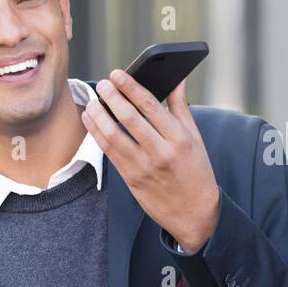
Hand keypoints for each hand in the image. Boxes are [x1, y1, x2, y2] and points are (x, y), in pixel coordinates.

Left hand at [83, 72, 220, 249]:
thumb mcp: (195, 138)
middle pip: (129, 119)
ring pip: (113, 136)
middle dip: (112, 97)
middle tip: (102, 83)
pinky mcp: (131, 179)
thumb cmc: (196, 171)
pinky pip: (109, 153)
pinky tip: (92, 122)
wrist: (193, 212)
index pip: (150, 106)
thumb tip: (177, 80)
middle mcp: (160, 152)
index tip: (117, 74)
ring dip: (98, 116)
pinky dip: (97, 134)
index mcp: (179, 138)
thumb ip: (181, 108)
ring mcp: (144, 167)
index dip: (131, 87)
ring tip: (92, 102)